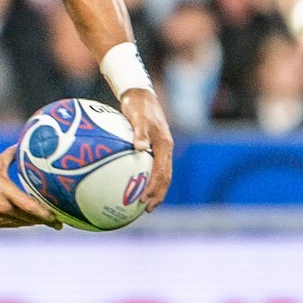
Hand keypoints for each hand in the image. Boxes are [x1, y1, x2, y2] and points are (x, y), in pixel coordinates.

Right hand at [0, 146, 59, 228]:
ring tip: (42, 221)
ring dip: (31, 223)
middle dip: (43, 221)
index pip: (31, 208)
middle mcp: (3, 209)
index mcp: (6, 194)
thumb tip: (20, 145)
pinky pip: (8, 226)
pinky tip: (23, 220)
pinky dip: (17, 223)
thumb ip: (9, 156)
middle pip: (29, 220)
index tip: (57, 219)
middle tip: (57, 222)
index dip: (46, 215)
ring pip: (20, 224)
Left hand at [117, 86, 173, 208]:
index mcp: (164, 144)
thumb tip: (140, 148)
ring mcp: (161, 149)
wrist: (140, 94)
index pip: (162, 171)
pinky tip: (137, 187)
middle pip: (166, 177)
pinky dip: (149, 180)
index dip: (154, 187)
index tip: (144, 199)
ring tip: (145, 204)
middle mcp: (166, 149)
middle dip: (158, 194)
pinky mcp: (155, 148)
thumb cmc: (137, 105)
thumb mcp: (137, 116)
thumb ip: (139, 132)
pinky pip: (154, 167)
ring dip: (156, 190)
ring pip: (163, 174)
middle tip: (147, 209)